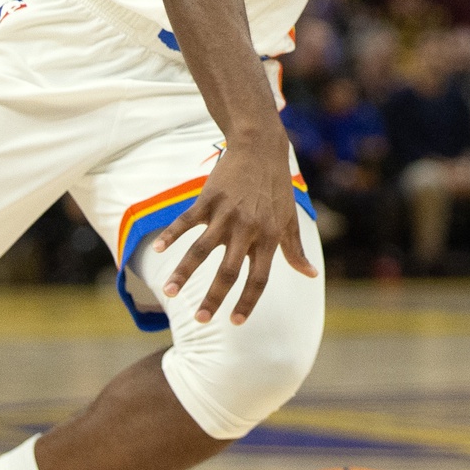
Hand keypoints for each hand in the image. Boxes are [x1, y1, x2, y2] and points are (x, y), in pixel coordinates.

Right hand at [152, 139, 314, 323]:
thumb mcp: (289, 218)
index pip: (259, 278)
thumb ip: (295, 249)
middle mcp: (247, 229)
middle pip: (228, 271)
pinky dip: (171, 235)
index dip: (248, 301)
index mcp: (269, 237)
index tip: (235, 322)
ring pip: (201, 250)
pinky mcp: (208, 199)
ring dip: (183, 273)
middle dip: (213, 298)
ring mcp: (225, 214)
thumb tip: (311, 274)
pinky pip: (186, 221)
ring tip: (168, 293)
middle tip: (201, 321)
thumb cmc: (276, 187)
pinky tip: (158, 249)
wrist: (260, 148)